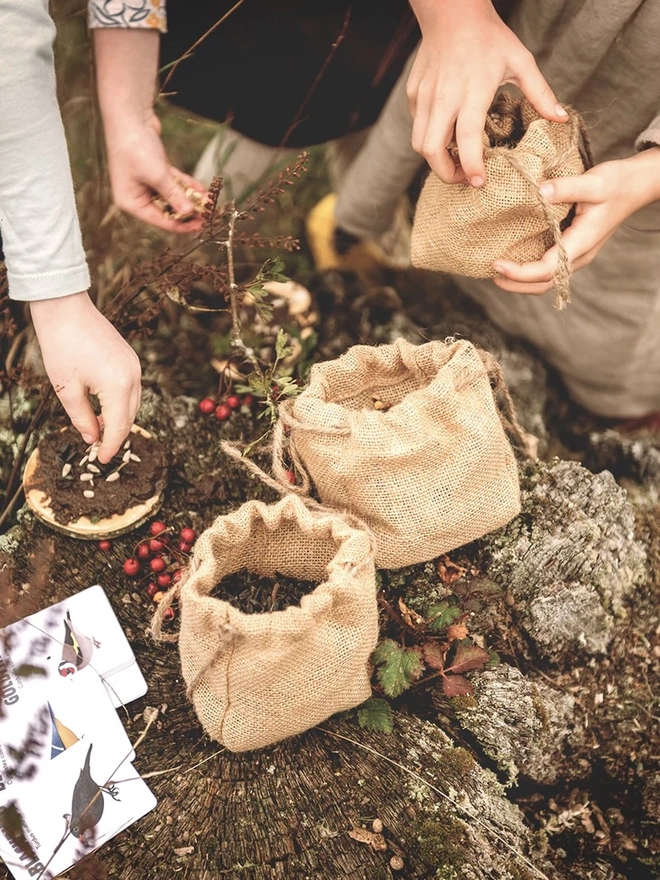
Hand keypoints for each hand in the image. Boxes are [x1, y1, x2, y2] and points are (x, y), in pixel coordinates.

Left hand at [30, 292, 141, 462]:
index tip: (100, 460)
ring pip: (133, 403)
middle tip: (100, 450)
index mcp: (119, 386)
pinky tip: (105, 408)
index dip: (110, 446)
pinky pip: (131, 389)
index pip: (119, 427)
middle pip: (130, 417)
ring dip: (120, 419)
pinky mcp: (131, 358)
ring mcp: (135, 366)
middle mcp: (134, 377)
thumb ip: (82, 418)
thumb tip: (91, 438)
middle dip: (117, 435)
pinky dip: (121, 403)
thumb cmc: (62, 346)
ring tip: (101, 431)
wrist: (65, 308)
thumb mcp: (67, 389)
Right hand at [106, 113, 206, 232]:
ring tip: (209, 202)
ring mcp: (144, 182)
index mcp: (131, 203)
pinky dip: (184, 184)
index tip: (200, 226)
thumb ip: (175, 196)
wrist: (129, 116)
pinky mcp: (153, 170)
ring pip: (171, 195)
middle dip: (187, 210)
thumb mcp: (158, 176)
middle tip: (208, 214)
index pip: (160, 220)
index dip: (181, 224)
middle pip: (166, 209)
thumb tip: (188, 213)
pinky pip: (172, 182)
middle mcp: (136, 195)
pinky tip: (201, 189)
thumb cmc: (137, 148)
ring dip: (190, 197)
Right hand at [407, 0, 566, 184]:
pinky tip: (447, 134)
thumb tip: (561, 117)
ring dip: (436, 159)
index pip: (465, 139)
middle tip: (466, 177)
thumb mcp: (520, 61)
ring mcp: (424, 97)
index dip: (471, 166)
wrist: (451, 12)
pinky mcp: (413, 94)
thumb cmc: (489, 37)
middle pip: (431, 151)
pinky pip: (417, 126)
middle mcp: (443, 98)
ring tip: (456, 159)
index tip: (480, 182)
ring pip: (419, 143)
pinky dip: (430, 138)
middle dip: (447, 173)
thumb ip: (540, 93)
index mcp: (471, 92)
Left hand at [492, 149, 659, 294]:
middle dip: (515, 284)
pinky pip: (549, 268)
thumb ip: (566, 188)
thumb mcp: (594, 181)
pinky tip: (513, 257)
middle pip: (543, 284)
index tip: (496, 264)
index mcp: (582, 244)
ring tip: (496, 270)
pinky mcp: (573, 249)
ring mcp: (576, 255)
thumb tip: (538, 191)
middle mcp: (579, 256)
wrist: (636, 186)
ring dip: (520, 281)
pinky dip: (528, 270)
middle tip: (490, 272)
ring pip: (546, 280)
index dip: (519, 273)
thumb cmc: (618, 183)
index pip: (546, 270)